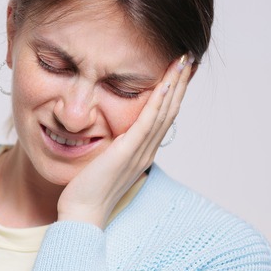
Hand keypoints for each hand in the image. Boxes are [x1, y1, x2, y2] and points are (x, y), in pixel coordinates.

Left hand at [57, 54, 194, 226]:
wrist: (82, 212)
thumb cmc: (87, 189)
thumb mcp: (104, 160)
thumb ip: (112, 145)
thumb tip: (110, 131)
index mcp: (143, 151)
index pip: (163, 116)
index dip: (173, 92)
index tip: (178, 70)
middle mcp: (147, 150)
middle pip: (170, 110)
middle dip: (180, 82)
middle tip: (187, 58)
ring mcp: (139, 152)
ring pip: (164, 113)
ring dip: (174, 85)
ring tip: (182, 63)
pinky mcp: (127, 152)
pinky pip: (147, 123)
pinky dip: (157, 102)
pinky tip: (164, 84)